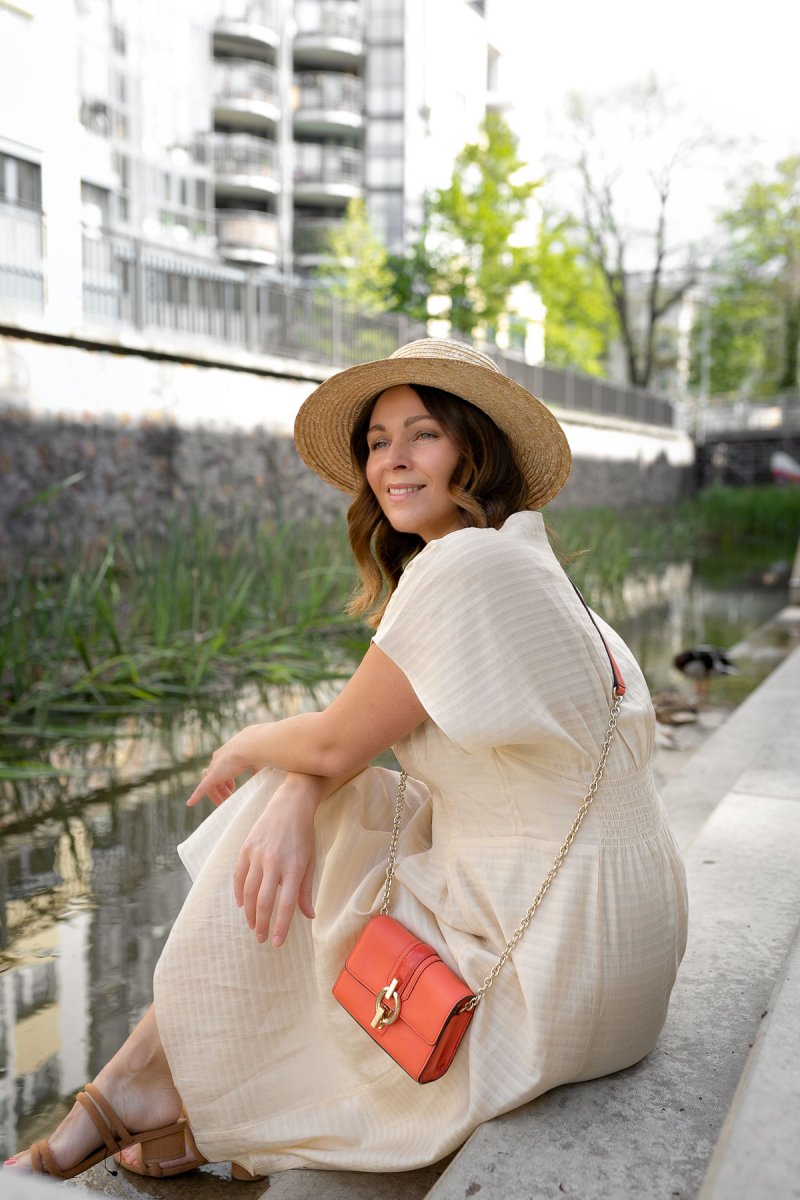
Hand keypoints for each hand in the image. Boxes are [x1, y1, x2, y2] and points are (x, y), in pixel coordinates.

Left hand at [186, 734, 252, 806]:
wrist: (252, 746)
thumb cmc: (259, 751)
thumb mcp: (258, 761)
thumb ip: (257, 769)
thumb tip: (262, 776)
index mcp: (229, 753)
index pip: (224, 768)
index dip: (228, 780)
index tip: (232, 788)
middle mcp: (219, 759)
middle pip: (216, 776)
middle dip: (222, 788)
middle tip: (229, 797)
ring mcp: (215, 767)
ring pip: (210, 784)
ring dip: (216, 794)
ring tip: (222, 803)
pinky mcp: (212, 776)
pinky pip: (201, 788)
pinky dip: (196, 796)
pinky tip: (190, 803)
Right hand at [232, 776, 319, 945]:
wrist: (290, 804)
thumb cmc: (304, 835)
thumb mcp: (310, 861)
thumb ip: (305, 890)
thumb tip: (308, 916)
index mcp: (294, 867)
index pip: (285, 905)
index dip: (280, 927)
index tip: (277, 943)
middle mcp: (274, 862)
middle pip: (264, 901)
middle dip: (262, 924)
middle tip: (261, 938)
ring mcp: (257, 854)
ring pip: (249, 891)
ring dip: (250, 912)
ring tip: (253, 925)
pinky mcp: (246, 847)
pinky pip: (239, 875)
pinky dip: (239, 892)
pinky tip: (242, 904)